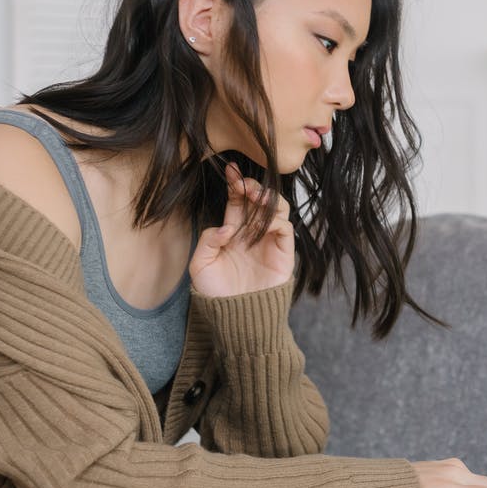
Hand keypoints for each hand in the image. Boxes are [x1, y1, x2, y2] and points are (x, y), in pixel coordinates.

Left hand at [189, 162, 294, 296]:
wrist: (234, 316)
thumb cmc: (216, 293)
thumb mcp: (200, 265)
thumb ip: (208, 240)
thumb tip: (227, 227)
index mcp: (233, 232)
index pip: (238, 201)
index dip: (235, 185)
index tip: (229, 170)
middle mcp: (253, 233)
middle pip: (258, 200)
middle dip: (252, 187)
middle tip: (243, 183)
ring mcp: (269, 242)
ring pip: (277, 209)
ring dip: (267, 199)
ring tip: (255, 196)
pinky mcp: (283, 253)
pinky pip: (285, 229)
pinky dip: (275, 221)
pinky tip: (261, 224)